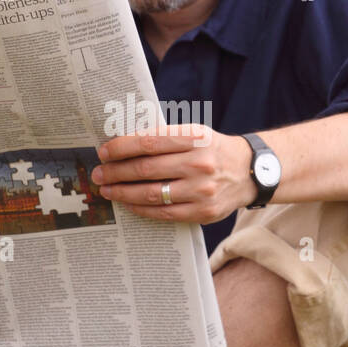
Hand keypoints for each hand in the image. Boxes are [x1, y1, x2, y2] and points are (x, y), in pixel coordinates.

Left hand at [92, 125, 254, 222]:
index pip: (149, 142)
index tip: (103, 152)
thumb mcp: (194, 133)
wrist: (248, 172)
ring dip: (123, 193)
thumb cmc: (211, 149)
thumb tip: (121, 145)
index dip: (121, 148)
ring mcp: (202, 190)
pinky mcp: (203, 212)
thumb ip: (163, 137)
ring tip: (107, 190)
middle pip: (145, 169)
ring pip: (151, 194)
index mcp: (195, 137)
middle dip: (115, 172)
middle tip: (98, 174)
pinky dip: (141, 208)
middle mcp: (199, 163)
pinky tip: (128, 203)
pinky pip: (163, 213)